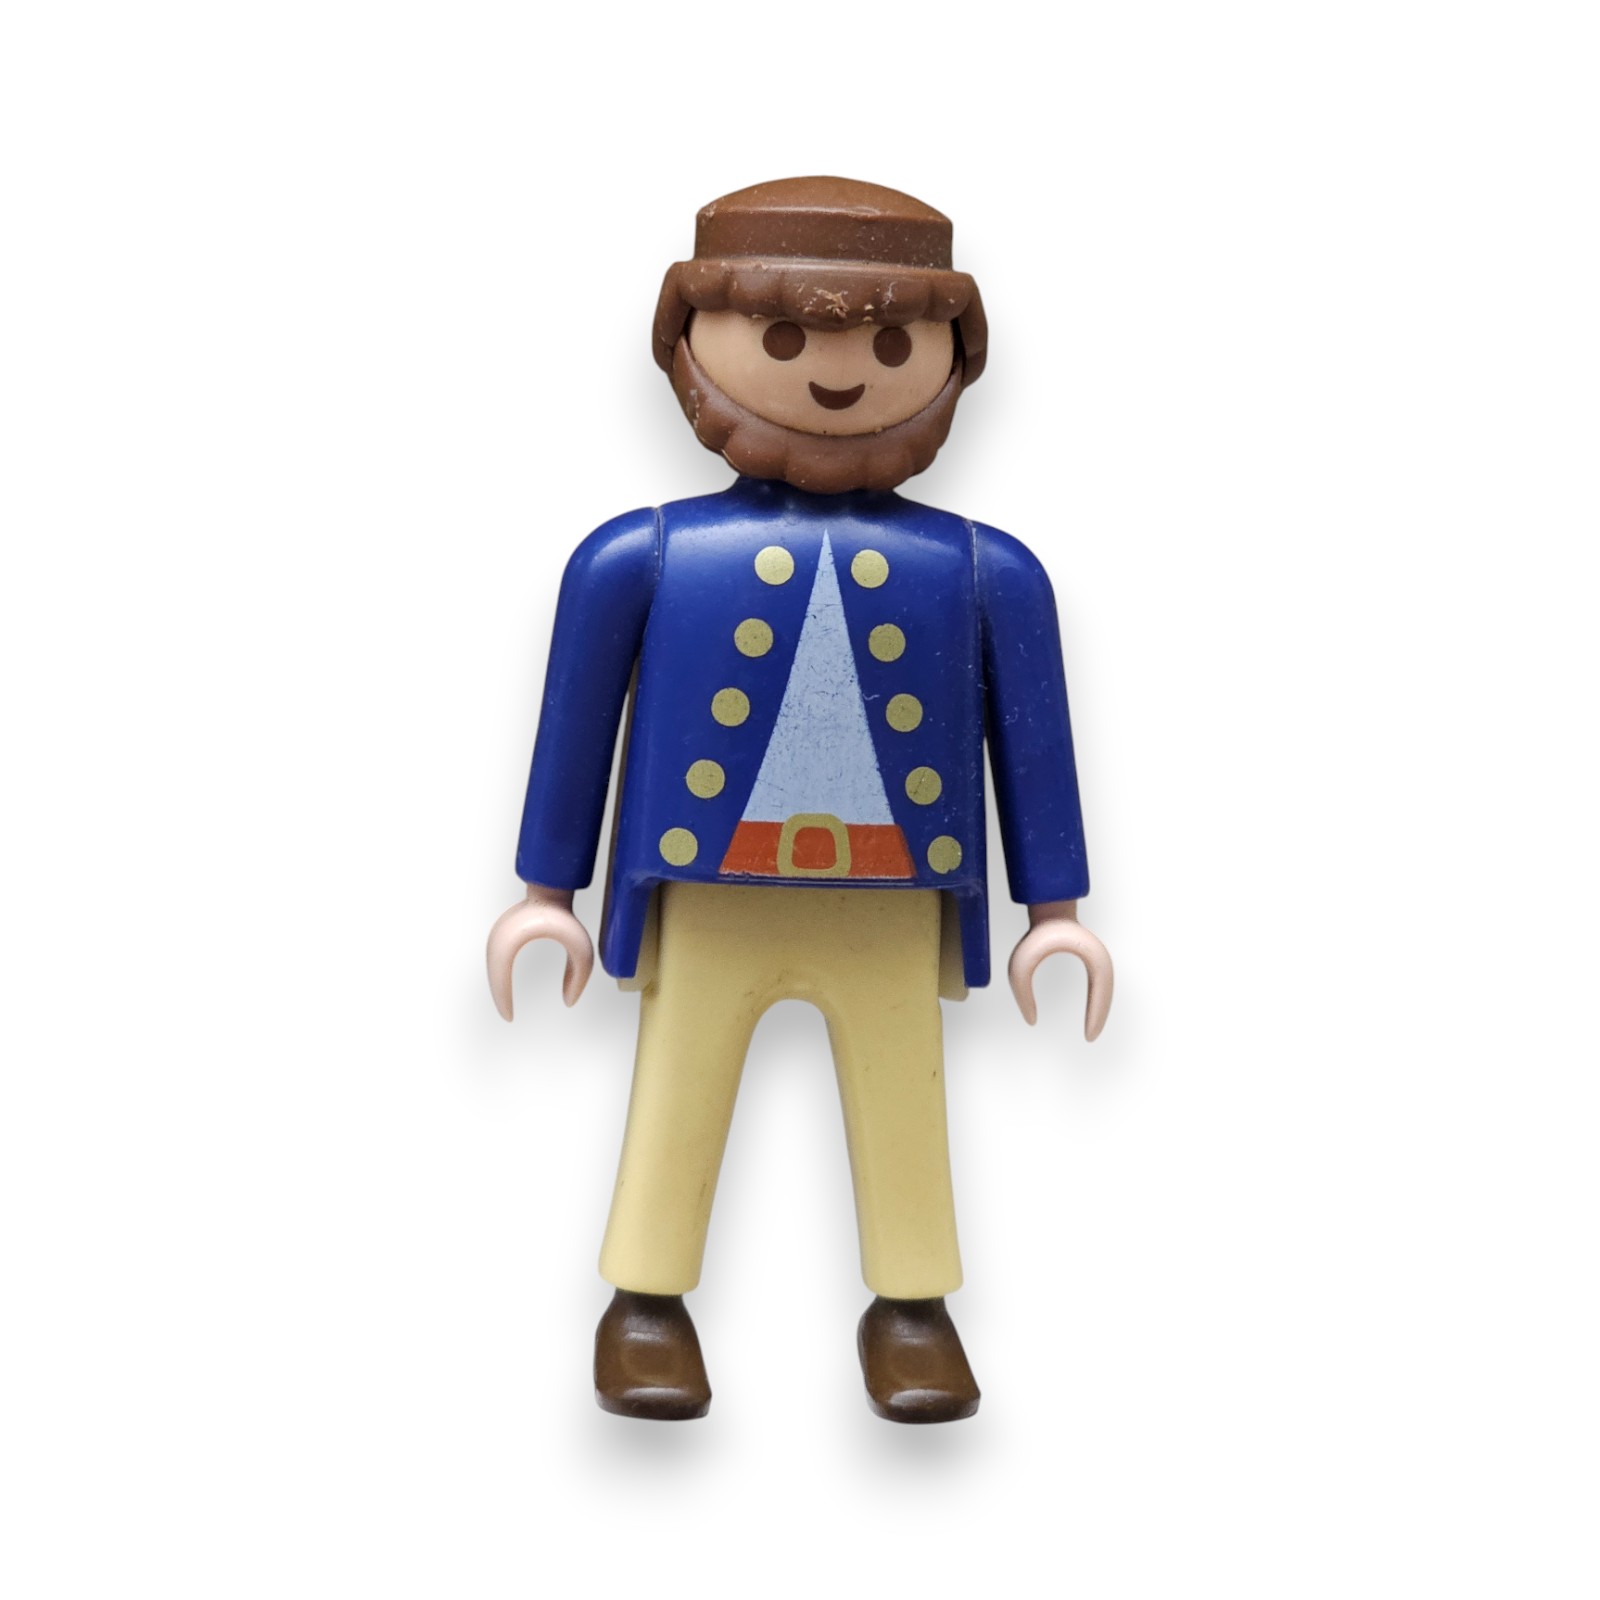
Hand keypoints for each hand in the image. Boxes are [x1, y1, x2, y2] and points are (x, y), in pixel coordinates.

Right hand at [486, 884, 593, 1019]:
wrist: (549, 891)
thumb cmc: (565, 918)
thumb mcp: (581, 949)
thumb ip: (580, 976)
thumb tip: (568, 1002)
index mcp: (513, 938)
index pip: (500, 975)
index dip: (502, 998)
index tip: (509, 1017)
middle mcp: (498, 936)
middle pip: (493, 974)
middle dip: (499, 997)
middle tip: (508, 1017)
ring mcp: (496, 934)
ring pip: (492, 968)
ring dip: (498, 987)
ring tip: (507, 1006)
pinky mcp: (499, 934)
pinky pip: (495, 961)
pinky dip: (498, 977)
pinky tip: (505, 989)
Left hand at [1007, 900, 1112, 1041]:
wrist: (1049, 910)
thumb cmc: (1036, 935)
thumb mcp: (1022, 966)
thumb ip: (1021, 994)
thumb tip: (1031, 1021)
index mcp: (1091, 957)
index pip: (1101, 992)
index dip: (1097, 1015)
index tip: (1089, 1036)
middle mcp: (1100, 959)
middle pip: (1106, 994)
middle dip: (1100, 1017)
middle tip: (1090, 1039)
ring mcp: (1098, 959)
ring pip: (1104, 991)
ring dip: (1099, 1010)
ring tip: (1091, 1032)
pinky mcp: (1092, 961)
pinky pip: (1098, 987)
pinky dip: (1096, 1002)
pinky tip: (1088, 1016)